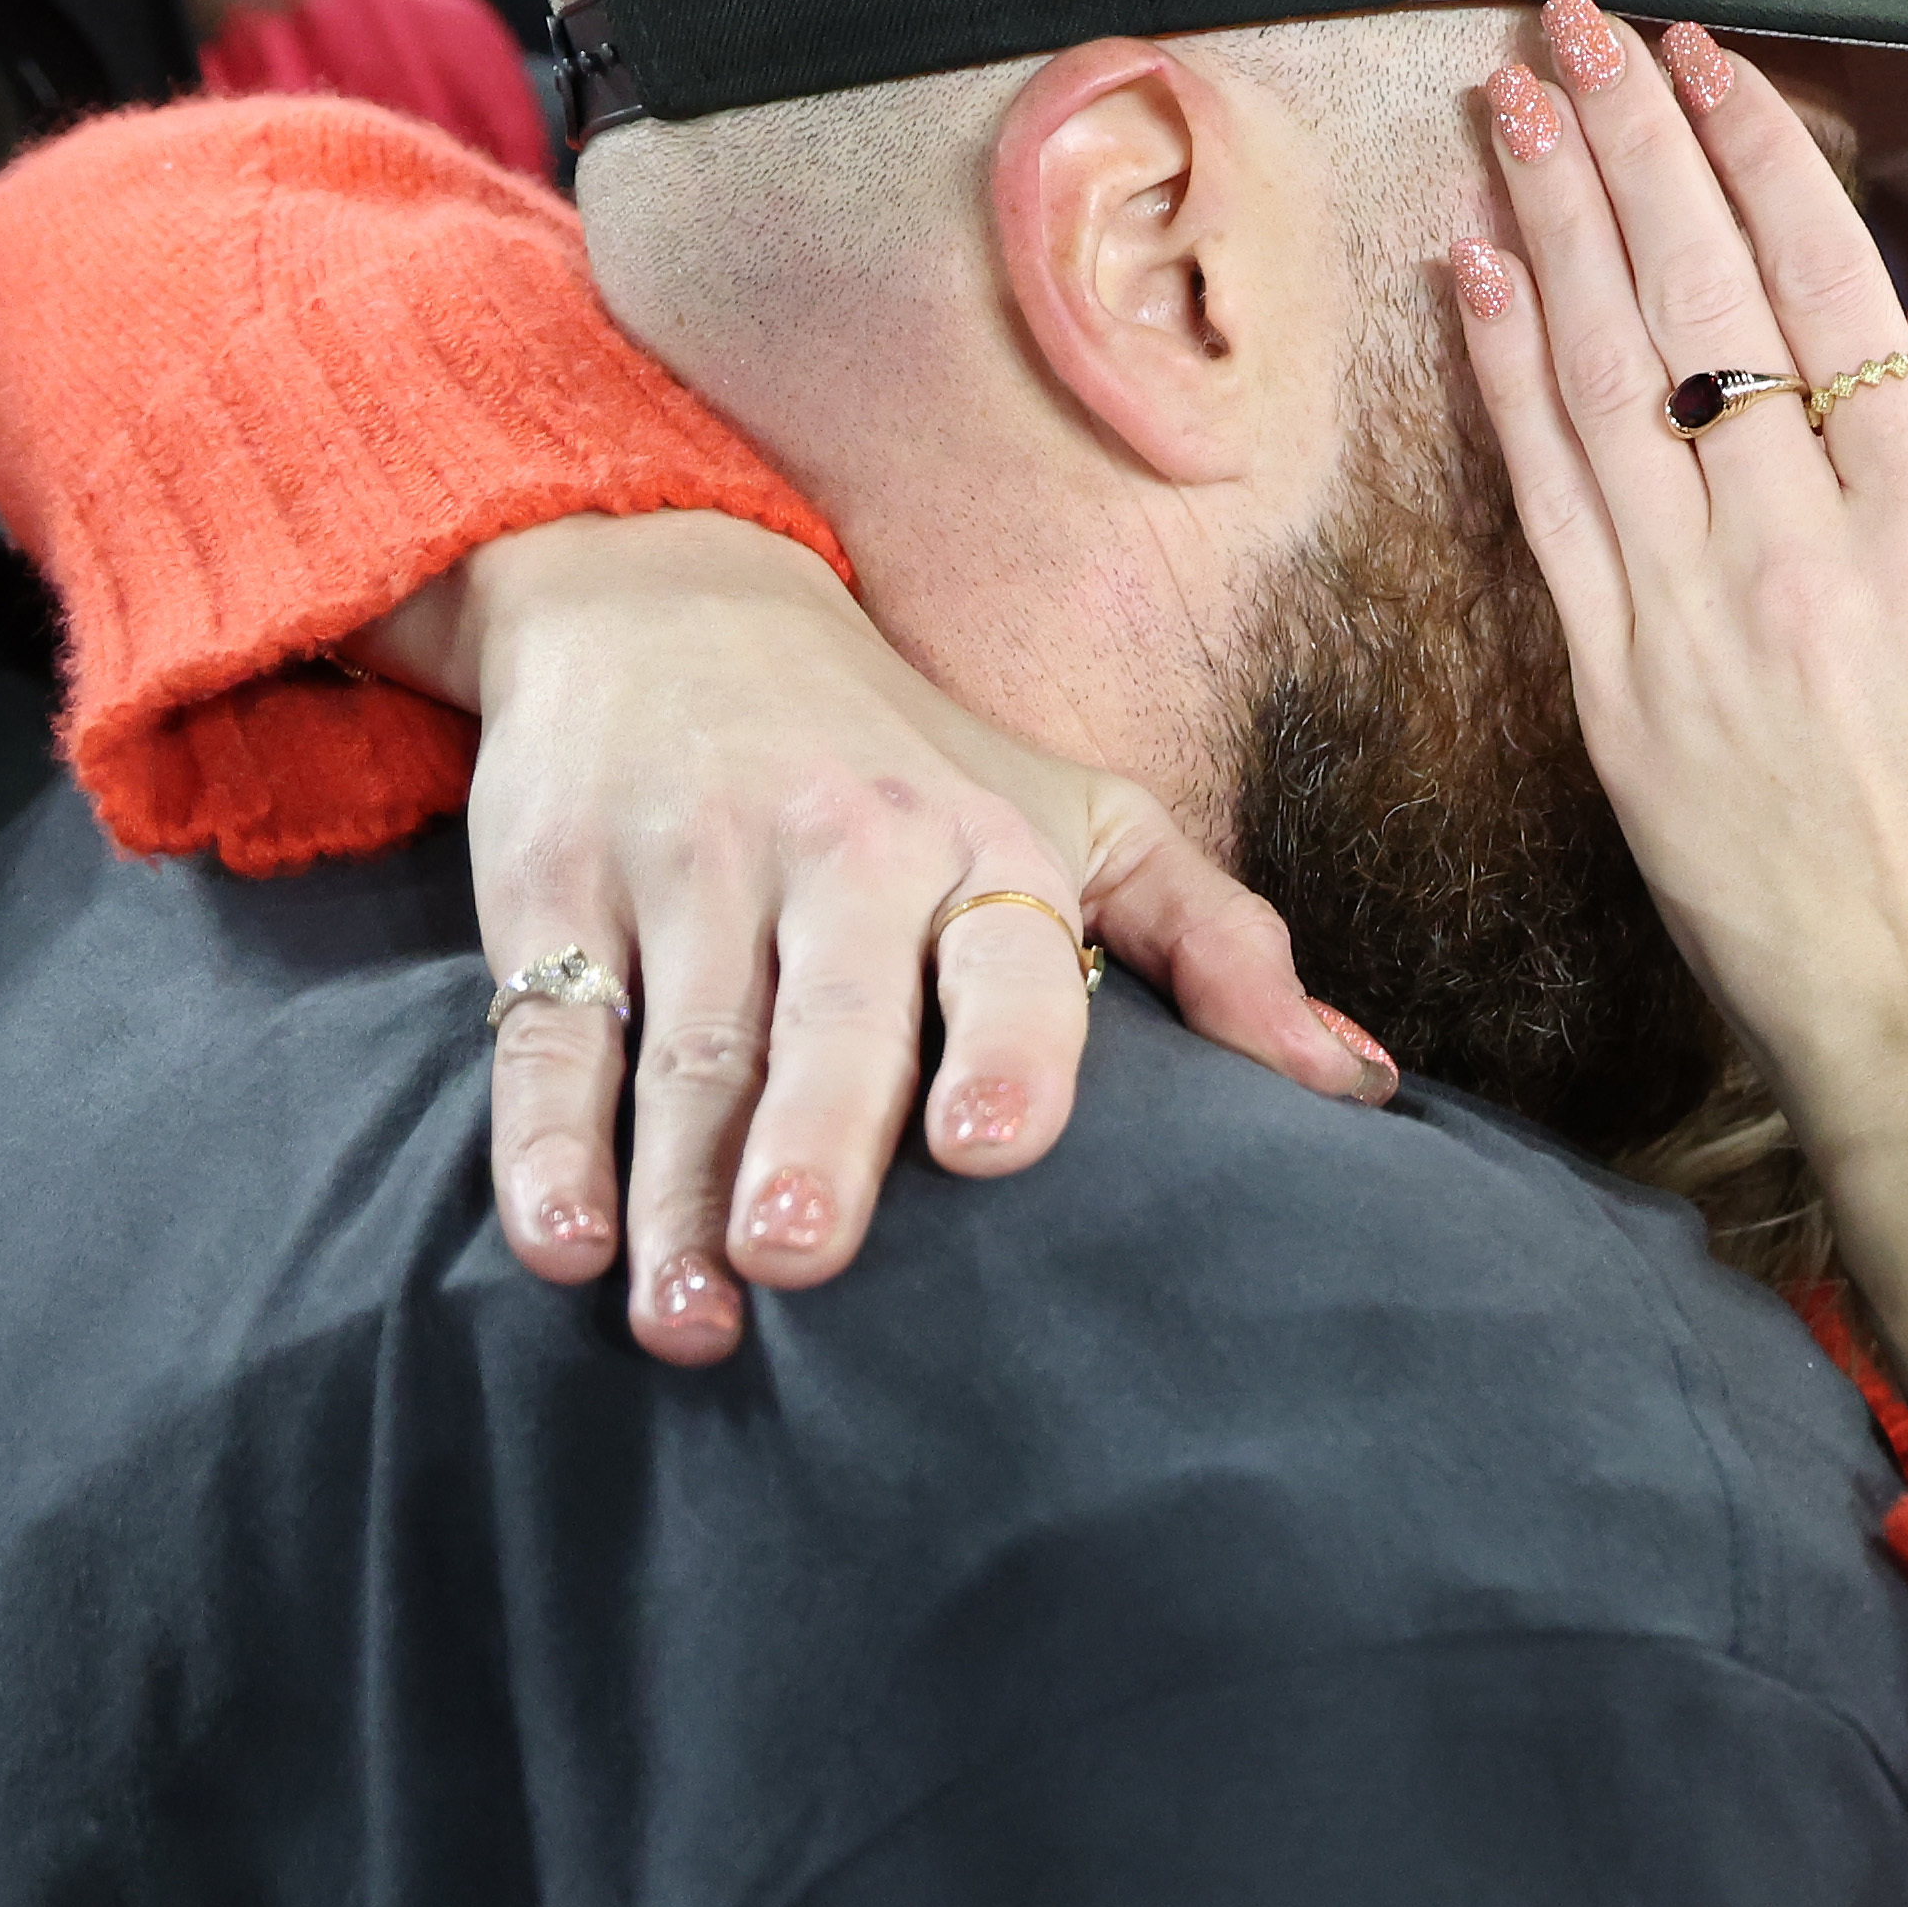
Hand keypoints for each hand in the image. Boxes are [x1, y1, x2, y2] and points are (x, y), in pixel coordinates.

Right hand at [367, 511, 1391, 1365]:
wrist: (661, 589)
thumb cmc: (907, 752)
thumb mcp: (1077, 812)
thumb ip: (1216, 946)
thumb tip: (1362, 1085)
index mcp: (978, 844)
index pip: (1005, 952)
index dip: (1006, 1046)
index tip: (994, 1148)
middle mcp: (835, 850)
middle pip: (827, 1016)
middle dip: (815, 1136)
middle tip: (804, 1256)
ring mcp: (685, 869)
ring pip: (682, 1049)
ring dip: (678, 1191)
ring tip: (691, 1317)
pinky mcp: (551, 887)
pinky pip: (545, 1033)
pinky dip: (545, 1143)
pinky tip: (562, 1244)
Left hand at [1456, 0, 1907, 1440]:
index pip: (1829, 287)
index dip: (1756, 155)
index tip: (1707, 61)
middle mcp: (1810, 554)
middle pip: (1703, 298)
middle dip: (1632, 141)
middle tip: (1574, 24)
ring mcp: (1697, 623)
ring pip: (1608, 374)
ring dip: (1552, 219)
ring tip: (1504, 99)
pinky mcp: (1617, 695)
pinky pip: (1548, 500)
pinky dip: (1507, 375)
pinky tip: (1476, 270)